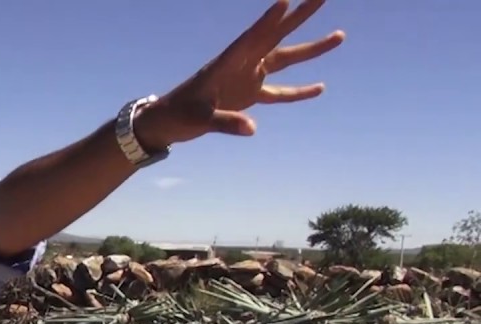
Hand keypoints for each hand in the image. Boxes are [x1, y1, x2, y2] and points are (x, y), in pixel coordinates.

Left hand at [134, 0, 344, 148]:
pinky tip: (320, 88)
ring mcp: (248, 77)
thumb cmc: (177, 115)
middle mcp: (241, 65)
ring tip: (340, 35)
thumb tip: (253, 128)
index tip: (285, 1)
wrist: (166, 122)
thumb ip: (225, 122)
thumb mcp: (198, 120)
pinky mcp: (249, 95)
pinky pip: (280, 92)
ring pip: (285, 59)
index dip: (267, 22)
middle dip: (299, 17)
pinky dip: (298, 92)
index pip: (250, 39)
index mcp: (225, 64)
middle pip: (275, 36)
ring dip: (311, 49)